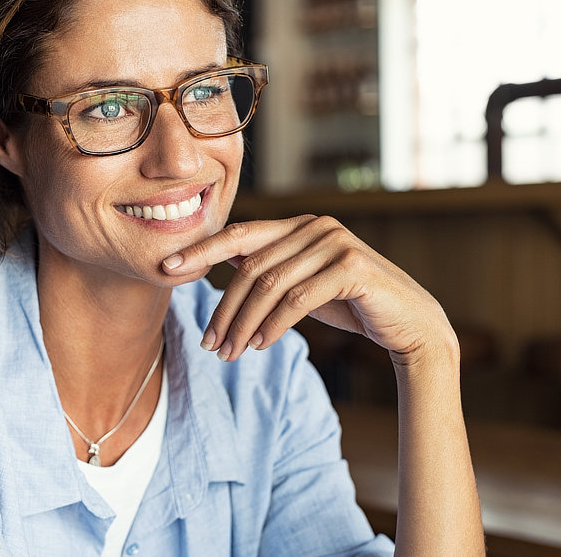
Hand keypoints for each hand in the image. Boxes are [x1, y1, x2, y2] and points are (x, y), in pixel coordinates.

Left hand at [162, 215, 454, 362]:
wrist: (410, 326)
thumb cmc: (351, 305)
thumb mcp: (301, 284)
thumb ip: (268, 269)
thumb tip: (218, 265)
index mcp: (298, 225)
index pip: (239, 234)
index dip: (200, 250)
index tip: (167, 268)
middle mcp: (315, 226)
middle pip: (250, 266)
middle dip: (224, 308)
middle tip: (208, 344)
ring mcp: (335, 243)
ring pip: (270, 284)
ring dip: (244, 323)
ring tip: (228, 353)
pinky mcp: (352, 267)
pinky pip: (298, 298)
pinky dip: (273, 324)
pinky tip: (259, 344)